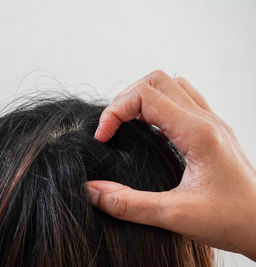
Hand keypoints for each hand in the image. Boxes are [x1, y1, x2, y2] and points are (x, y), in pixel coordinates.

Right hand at [87, 70, 255, 260]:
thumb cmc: (233, 220)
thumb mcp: (175, 217)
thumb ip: (128, 205)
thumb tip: (92, 192)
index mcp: (197, 133)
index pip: (145, 96)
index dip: (115, 112)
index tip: (103, 137)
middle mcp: (206, 120)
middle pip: (156, 81)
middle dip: (125, 99)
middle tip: (112, 128)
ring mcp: (211, 122)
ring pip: (170, 85)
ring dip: (143, 97)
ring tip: (127, 124)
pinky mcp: (212, 130)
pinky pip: (182, 99)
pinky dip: (158, 105)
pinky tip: (151, 129)